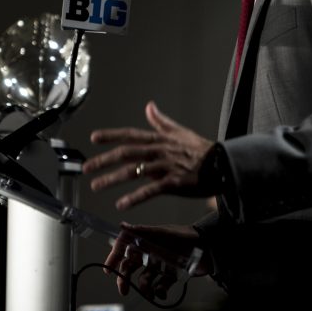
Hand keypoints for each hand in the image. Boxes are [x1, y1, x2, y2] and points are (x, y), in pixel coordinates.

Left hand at [83, 101, 214, 209]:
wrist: (224, 165)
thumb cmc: (203, 150)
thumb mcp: (180, 131)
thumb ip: (161, 121)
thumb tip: (149, 106)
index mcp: (159, 139)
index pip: (130, 134)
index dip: (111, 135)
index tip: (93, 138)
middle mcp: (159, 151)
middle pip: (126, 153)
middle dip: (104, 160)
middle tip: (86, 168)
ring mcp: (166, 166)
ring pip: (134, 171)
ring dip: (112, 179)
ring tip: (96, 185)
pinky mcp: (174, 182)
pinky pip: (150, 190)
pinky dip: (135, 197)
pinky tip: (121, 204)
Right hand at [103, 223, 210, 298]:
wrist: (208, 247)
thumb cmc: (183, 237)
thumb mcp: (161, 234)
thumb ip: (141, 232)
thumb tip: (122, 226)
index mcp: (145, 241)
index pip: (124, 248)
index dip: (114, 258)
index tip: (108, 270)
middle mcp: (150, 253)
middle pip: (130, 267)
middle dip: (124, 278)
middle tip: (123, 290)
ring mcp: (159, 264)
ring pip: (144, 279)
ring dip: (144, 287)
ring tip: (150, 292)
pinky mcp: (170, 274)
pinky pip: (160, 286)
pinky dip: (159, 291)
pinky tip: (162, 293)